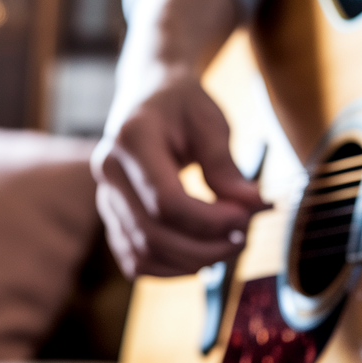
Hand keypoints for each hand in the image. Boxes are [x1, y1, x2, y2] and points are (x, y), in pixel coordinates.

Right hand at [93, 0, 267, 277]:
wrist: (150, 95)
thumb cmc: (183, 105)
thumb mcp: (211, 124)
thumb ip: (228, 167)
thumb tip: (255, 206)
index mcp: (132, 140)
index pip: (166, 202)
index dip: (210, 220)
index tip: (246, 216)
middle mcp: (109, 171)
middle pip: (153, 234)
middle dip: (206, 247)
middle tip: (243, 236)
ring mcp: (106, 197)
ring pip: (142, 253)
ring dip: (191, 262)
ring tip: (228, 245)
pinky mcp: (112, 217)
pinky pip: (135, 259)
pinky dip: (171, 267)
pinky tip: (202, 256)